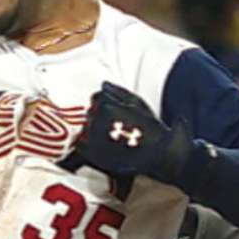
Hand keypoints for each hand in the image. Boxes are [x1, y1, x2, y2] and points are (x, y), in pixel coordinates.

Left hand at [71, 81, 194, 187]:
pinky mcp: (92, 154)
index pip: (96, 97)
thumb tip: (104, 84)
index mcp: (106, 107)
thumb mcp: (138, 103)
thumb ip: (119, 91)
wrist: (157, 155)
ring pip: (86, 127)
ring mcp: (93, 139)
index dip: (106, 102)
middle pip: (90, 112)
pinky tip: (104, 145)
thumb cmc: (150, 129)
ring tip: (113, 135)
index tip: (115, 110)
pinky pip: (81, 144)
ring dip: (95, 129)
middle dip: (100, 115)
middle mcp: (96, 122)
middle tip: (117, 124)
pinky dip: (88, 144)